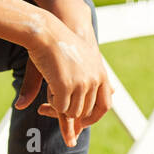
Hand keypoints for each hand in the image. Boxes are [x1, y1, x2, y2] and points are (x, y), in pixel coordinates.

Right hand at [16, 13, 111, 146]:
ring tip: (51, 88)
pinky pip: (59, 107)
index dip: (93, 117)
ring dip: (59, 105)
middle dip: (68, 113)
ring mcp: (82, 83)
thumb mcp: (78, 62)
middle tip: (48, 109)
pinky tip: (48, 87)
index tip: (80, 124)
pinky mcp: (66, 85)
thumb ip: (89, 82)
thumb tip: (107, 97)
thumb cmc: (60, 43)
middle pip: (85, 111)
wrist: (47, 29)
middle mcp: (95, 79)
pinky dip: (52, 103)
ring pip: (72, 111)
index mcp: (100, 73)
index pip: (104, 105)